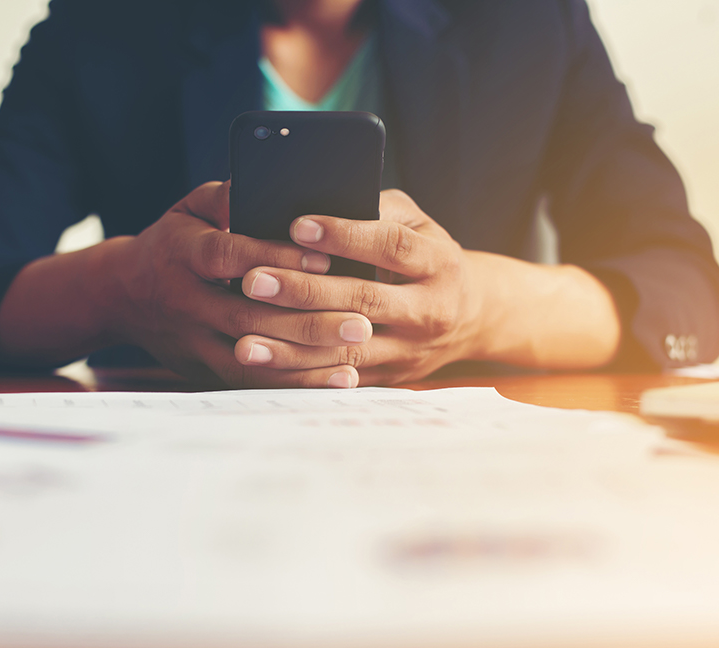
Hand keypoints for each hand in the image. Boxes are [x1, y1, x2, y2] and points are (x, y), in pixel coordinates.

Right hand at [108, 181, 373, 386]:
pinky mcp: (200, 368)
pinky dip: (292, 383)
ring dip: (305, 362)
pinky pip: (250, 381)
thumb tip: (260, 187)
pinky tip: (332, 381)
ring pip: (251, 357)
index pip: (229, 255)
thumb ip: (224, 197)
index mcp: (182, 253)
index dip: (276, 257)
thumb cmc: (172, 243)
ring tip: (355, 358)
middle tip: (361, 323)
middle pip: (247, 315)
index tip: (326, 260)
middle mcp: (185, 301)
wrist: (121, 295)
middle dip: (307, 321)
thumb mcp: (188, 208)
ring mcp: (191, 340)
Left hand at [233, 189, 481, 384]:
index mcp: (438, 262)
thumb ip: (379, 209)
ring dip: (293, 346)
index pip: (391, 246)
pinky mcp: (392, 376)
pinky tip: (267, 366)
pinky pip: (343, 378)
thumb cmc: (428, 257)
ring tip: (246, 338)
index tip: (298, 225)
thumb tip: (320, 199)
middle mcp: (428, 309)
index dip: (345, 235)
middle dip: (303, 290)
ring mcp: (410, 349)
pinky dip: (302, 373)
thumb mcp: (418, 224)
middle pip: (362, 298)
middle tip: (252, 280)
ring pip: (347, 348)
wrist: (472, 317)